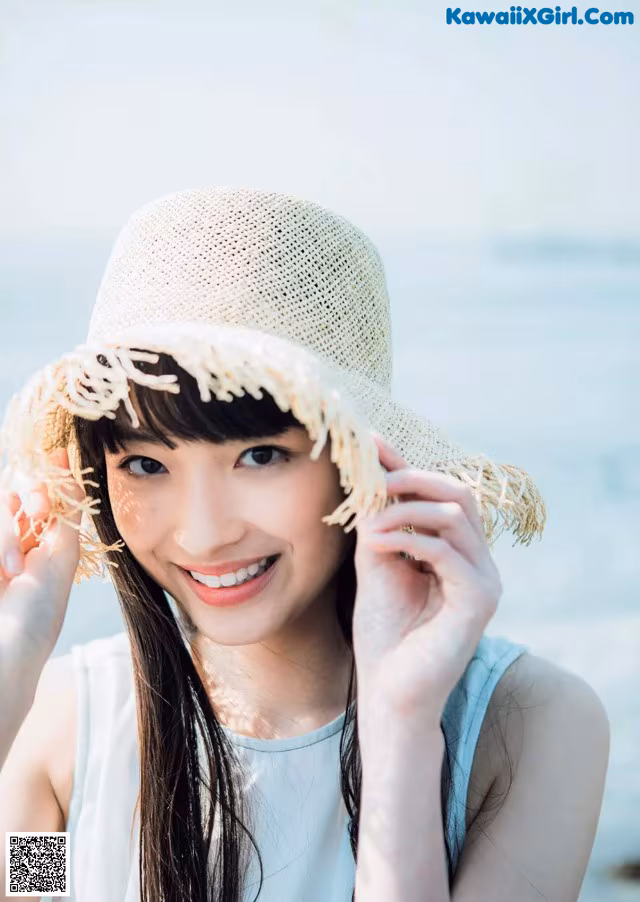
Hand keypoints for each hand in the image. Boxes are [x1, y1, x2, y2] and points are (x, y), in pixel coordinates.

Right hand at [0, 448, 84, 664]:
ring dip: (7, 529)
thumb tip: (71, 473)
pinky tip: (2, 569)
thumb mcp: (60, 560)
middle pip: (19, 492)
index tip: (58, 455)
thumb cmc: (36, 617)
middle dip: (31, 493)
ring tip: (12, 568)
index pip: (46, 498)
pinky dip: (0, 538)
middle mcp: (16, 543)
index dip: (52, 476)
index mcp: (45, 545)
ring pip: (3, 503)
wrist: (2, 656)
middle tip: (38, 509)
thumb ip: (66, 516)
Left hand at [353, 432, 502, 731]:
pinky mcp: (479, 601)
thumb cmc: (384, 636)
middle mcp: (479, 563)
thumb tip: (372, 475)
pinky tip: (377, 542)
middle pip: (459, 494)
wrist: (390, 695)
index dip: (408, 466)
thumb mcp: (378, 564)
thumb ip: (381, 523)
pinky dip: (409, 538)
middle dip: (414, 478)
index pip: (441, 494)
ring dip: (406, 509)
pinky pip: (447, 551)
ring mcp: (485, 581)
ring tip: (369, 521)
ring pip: (455, 515)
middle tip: (375, 479)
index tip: (372, 443)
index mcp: (459, 553)